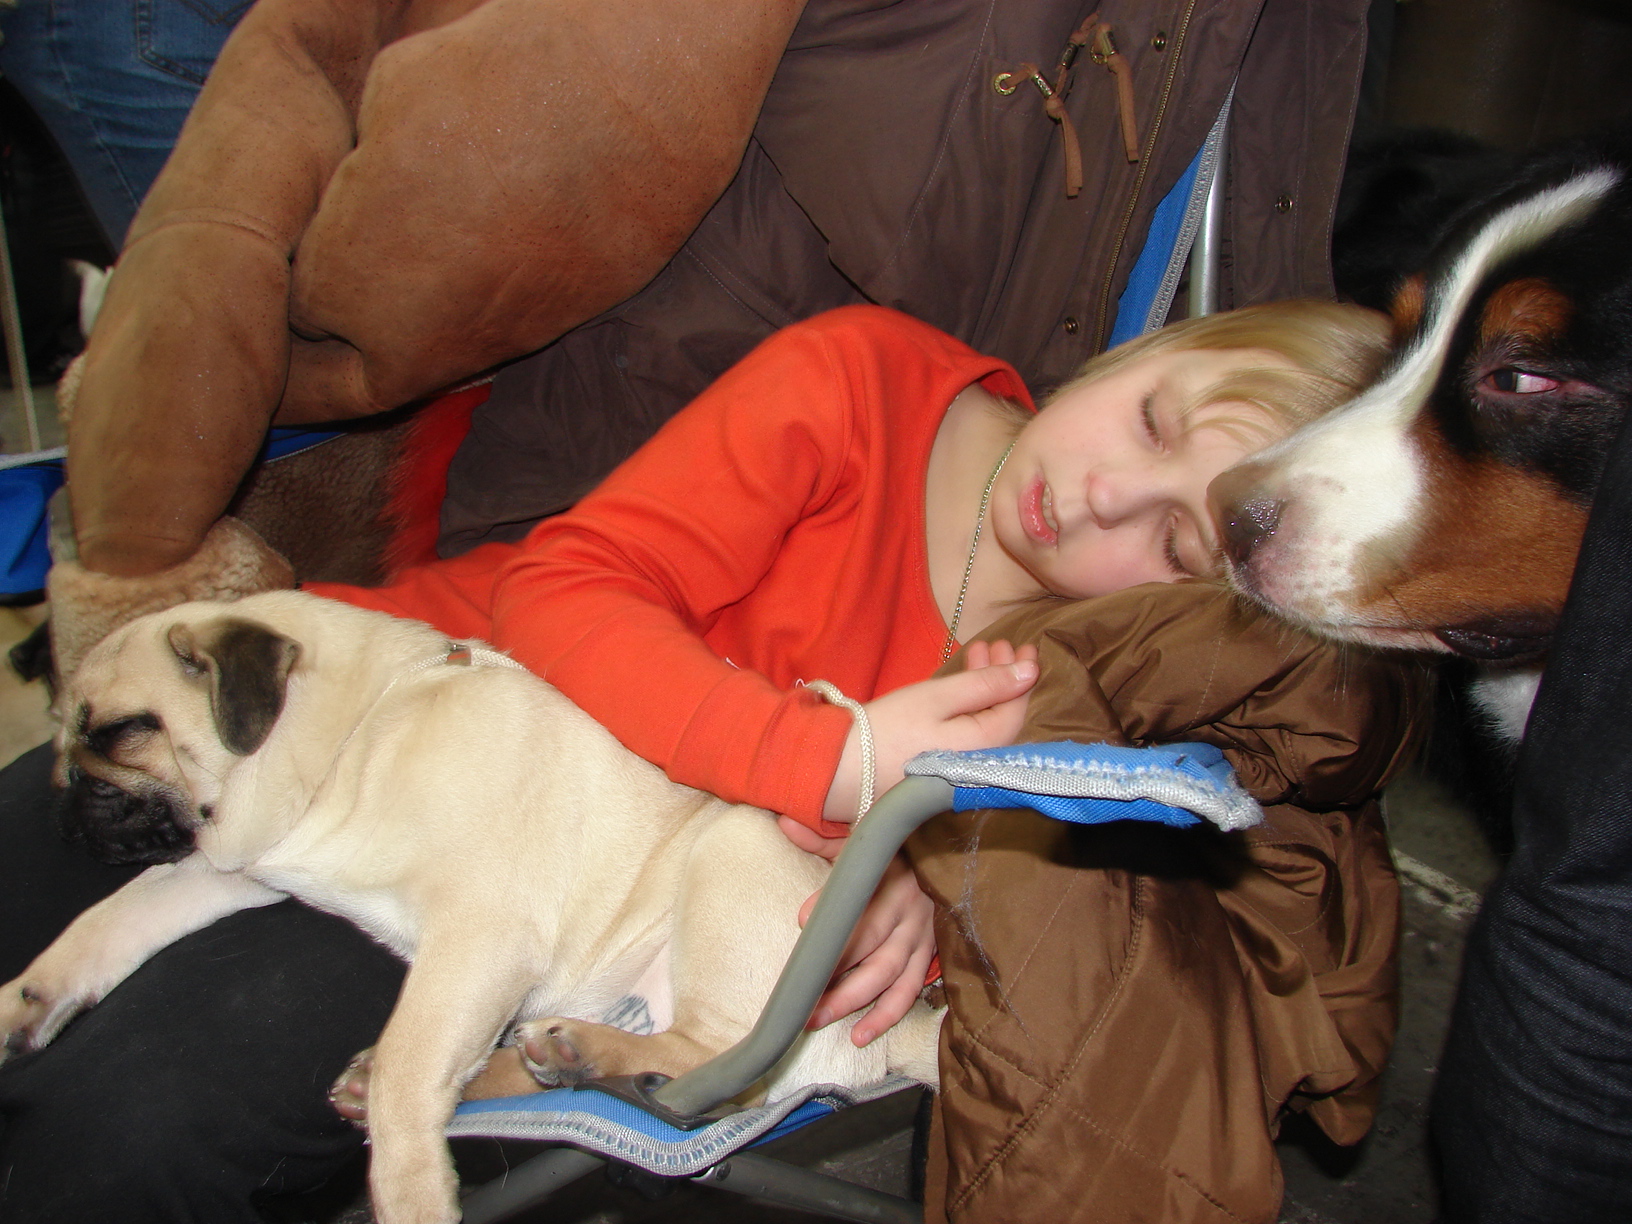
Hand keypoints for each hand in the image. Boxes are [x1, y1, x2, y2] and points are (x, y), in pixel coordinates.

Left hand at [778, 816, 936, 1046]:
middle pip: (868, 945)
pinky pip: (910, 989)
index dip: (832, 908)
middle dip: (833, 974)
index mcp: (889, 874)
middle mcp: (907, 907)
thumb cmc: (900, 846)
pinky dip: (887, 1014)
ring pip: (887, 975)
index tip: (803, 920)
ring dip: (853, 1001)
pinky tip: (861, 1034)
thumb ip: (824, 837)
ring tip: (819, 1019)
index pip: (859, 894)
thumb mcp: (866, 836)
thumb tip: (785, 823)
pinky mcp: (930, 952)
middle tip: (800, 997)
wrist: (955, 850)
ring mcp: (921, 933)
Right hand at [821, 639, 1037, 824]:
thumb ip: (985, 684)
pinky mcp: (941, 772)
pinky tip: (961, 688)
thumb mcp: (936, 697)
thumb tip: (1030, 672)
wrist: (838, 770)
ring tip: (977, 655)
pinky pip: (969, 736)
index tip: (1024, 646)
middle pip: (1002, 717)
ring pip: (985, 724)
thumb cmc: (887, 729)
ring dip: (985, 688)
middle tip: (997, 644)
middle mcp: (980, 765)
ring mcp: (960, 772)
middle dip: (1002, 677)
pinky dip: (970, 708)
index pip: (1017, 709)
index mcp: (985, 748)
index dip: (1022, 676)